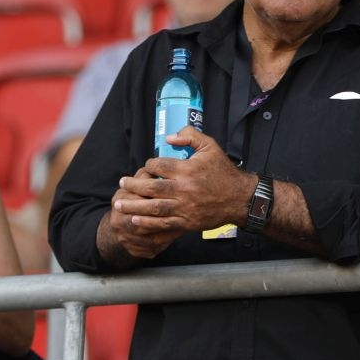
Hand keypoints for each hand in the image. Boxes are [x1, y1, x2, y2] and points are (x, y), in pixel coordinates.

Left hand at [115, 127, 251, 232]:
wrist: (240, 199)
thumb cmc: (224, 173)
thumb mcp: (211, 147)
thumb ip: (190, 136)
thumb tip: (169, 139)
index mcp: (187, 170)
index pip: (159, 166)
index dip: (149, 165)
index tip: (147, 166)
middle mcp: (183, 189)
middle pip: (150, 187)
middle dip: (133, 186)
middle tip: (121, 184)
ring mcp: (184, 207)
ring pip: (153, 207)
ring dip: (133, 206)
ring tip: (120, 203)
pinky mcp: (186, 222)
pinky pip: (163, 223)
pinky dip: (147, 223)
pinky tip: (135, 220)